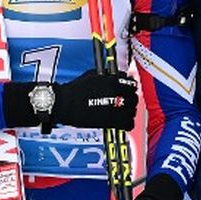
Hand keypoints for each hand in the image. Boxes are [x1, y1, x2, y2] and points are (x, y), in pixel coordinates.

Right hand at [3, 70, 137, 133]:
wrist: (65, 104)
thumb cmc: (75, 90)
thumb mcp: (92, 76)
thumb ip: (107, 76)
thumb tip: (115, 76)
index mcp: (113, 81)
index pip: (132, 84)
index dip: (130, 88)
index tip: (127, 90)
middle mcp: (118, 94)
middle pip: (134, 98)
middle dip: (130, 99)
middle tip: (124, 102)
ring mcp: (116, 108)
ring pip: (133, 111)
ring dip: (129, 111)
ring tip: (122, 113)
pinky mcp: (112, 121)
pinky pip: (128, 124)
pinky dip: (127, 124)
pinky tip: (122, 123)